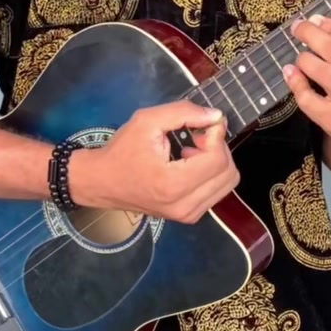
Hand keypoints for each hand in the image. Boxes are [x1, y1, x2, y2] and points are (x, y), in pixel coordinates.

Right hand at [67, 101, 239, 222]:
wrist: (101, 182)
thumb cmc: (122, 151)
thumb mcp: (147, 120)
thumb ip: (184, 113)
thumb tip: (216, 116)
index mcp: (173, 184)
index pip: (218, 159)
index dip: (216, 135)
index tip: (201, 124)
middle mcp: (184, 206)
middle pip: (229, 173)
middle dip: (218, 148)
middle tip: (195, 138)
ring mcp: (188, 215)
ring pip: (227, 183)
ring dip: (216, 161)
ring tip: (190, 151)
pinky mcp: (189, 216)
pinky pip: (217, 191)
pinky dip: (210, 173)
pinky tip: (188, 164)